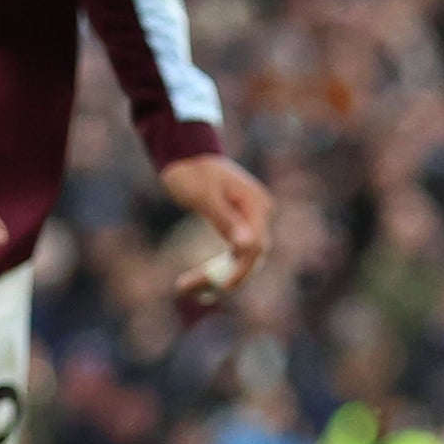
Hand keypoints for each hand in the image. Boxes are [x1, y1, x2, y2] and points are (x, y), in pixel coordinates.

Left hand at [161, 152, 273, 311]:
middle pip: (251, 257)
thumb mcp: (204, 196)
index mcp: (256, 204)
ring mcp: (251, 220)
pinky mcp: (239, 226)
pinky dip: (215, 269)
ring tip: (184, 288)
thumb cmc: (192, 171)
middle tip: (185, 289)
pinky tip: (194, 282)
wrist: (187, 154)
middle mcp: (259, 213)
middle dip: (223, 277)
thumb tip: (247, 245)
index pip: (256, 247)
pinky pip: (233, 254)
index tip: (217, 287)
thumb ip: (226, 220)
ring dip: (216, 276)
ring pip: (242, 260)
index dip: (239, 271)